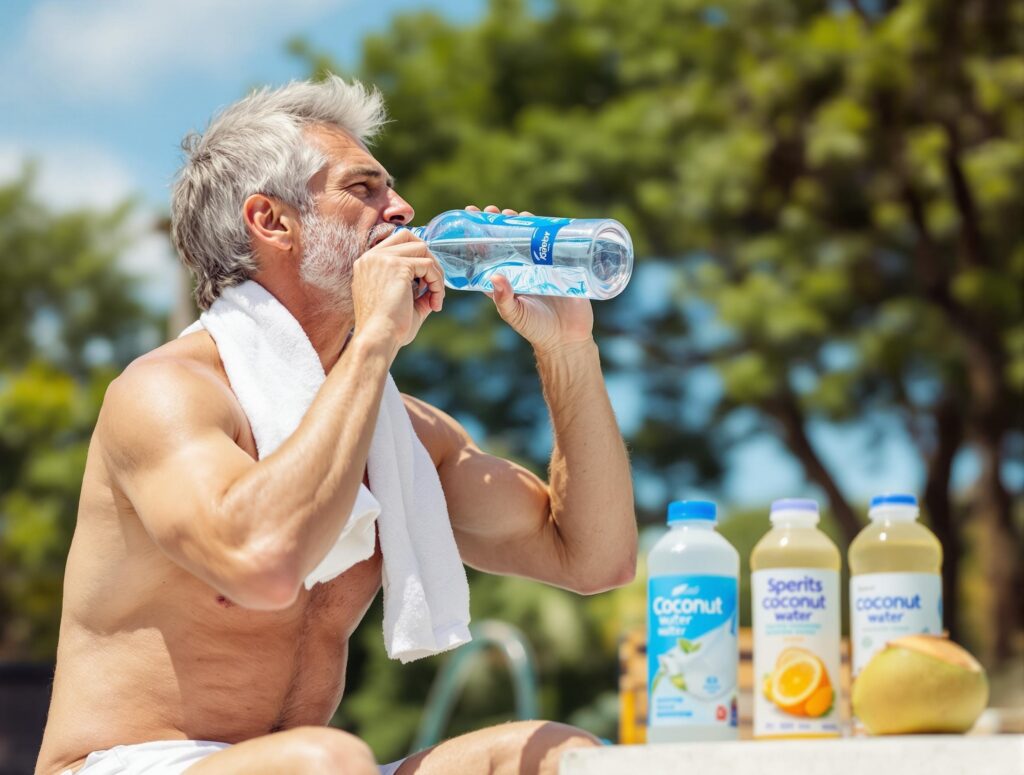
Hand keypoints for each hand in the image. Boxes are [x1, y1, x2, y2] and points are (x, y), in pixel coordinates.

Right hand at [351, 229, 443, 348]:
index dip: (416, 256)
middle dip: (428, 259)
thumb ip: (416, 290)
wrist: (377, 339)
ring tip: (435, 299)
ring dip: (436, 274)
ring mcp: (383, 259)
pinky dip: (437, 284)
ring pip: (423, 250)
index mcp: (367, 264)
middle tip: (435, 285)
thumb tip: (435, 286)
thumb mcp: (401, 304)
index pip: (396, 242)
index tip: (425, 281)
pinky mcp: (397, 266)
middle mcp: (372, 257)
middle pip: (409, 237)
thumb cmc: (387, 330)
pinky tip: (434, 304)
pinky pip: (429, 265)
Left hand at [466, 205, 594, 355]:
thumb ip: (504, 299)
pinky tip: (541, 218)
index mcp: (505, 280)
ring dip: (519, 222)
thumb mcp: (515, 315)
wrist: (568, 338)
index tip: (470, 218)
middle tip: (492, 211)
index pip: (486, 255)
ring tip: (512, 212)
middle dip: (497, 223)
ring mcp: (540, 266)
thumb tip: (495, 278)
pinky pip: (552, 242)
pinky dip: (547, 229)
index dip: (477, 237)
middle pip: (506, 241)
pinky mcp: (560, 265)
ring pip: (527, 238)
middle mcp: (520, 270)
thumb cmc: (537, 329)